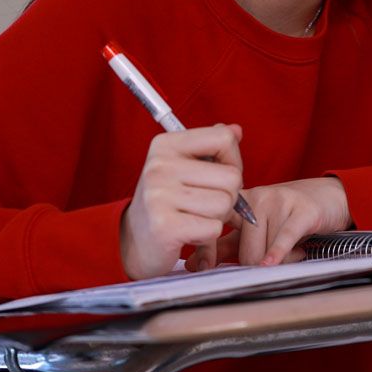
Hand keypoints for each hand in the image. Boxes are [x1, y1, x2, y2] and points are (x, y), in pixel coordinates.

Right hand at [119, 123, 244, 279]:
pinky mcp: (165, 227)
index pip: (224, 138)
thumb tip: (236, 130)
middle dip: (228, 195)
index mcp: (165, 144)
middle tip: (205, 203)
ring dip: (217, 217)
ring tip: (195, 217)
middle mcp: (159, 166)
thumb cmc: (167, 200)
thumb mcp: (184, 165)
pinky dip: (208, 235)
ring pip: (225, 204)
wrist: (135, 240)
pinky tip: (189, 232)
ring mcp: (160, 195)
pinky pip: (214, 228)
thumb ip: (211, 146)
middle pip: (232, 177)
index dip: (233, 160)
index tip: (218, 174)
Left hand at [186, 176, 352, 270]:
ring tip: (294, 252)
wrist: (330, 196)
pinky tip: (274, 263)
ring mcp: (278, 202)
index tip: (200, 270)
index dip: (207, 251)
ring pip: (264, 252)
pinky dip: (278, 254)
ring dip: (280, 263)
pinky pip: (284, 238)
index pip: (216, 229)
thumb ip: (228, 246)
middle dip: (257, 266)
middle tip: (275, 261)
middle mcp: (256, 199)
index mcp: (240, 202)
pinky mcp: (301, 210)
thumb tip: (192, 265)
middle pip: (244, 252)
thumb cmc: (289, 215)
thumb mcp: (256, 228)